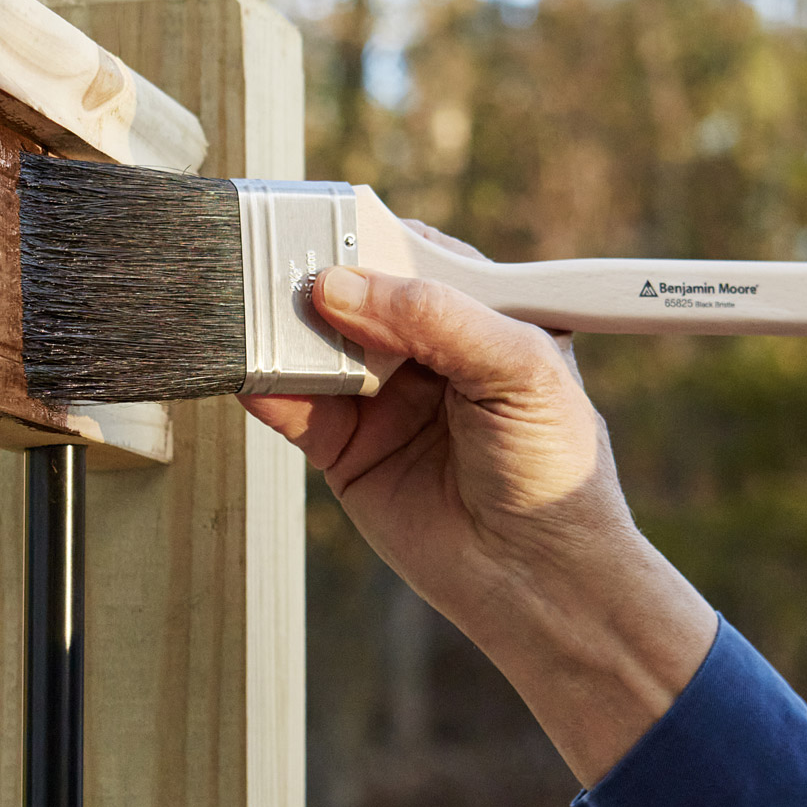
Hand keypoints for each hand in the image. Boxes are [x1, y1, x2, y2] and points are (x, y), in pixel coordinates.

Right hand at [241, 222, 716, 786]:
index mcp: (479, 313)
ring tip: (253, 309)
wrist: (541, 580)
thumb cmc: (557, 470)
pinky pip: (294, 407)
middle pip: (355, 294)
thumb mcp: (519, 367)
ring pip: (317, 346)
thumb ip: (434, 317)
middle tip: (282, 266)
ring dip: (284, 327)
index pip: (413, 255)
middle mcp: (425, 351)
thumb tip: (341, 285)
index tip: (328, 226)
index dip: (371, 238)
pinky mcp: (345, 451)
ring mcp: (381, 399)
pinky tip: (249, 369)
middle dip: (317, 278)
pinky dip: (266, 386)